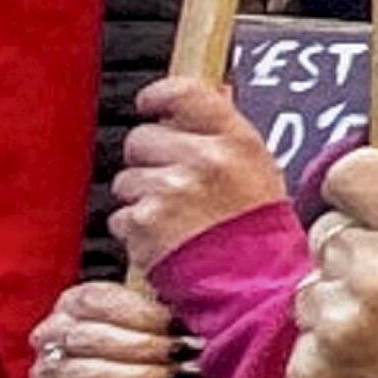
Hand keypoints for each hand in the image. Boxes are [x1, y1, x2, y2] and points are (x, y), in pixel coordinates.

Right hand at [29, 276, 182, 377]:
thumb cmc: (127, 346)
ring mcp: (45, 373)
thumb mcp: (139, 319)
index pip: (97, 299)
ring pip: (88, 374)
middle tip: (184, 354)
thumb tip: (185, 315)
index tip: (176, 323)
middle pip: (92, 338)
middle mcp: (51, 334)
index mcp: (73, 302)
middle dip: (144, 347)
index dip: (139, 312)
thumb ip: (156, 309)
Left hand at [116, 63, 295, 276]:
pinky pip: (120, 216)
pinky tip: (163, 239)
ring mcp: (171, 191)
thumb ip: (224, 131)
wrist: (252, 285)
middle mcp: (203, 160)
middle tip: (171, 183)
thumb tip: (205, 95)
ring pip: (126, 179)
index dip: (159, 97)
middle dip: (148, 160)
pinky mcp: (144, 223)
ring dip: (140, 197)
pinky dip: (134, 230)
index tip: (150, 105)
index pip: (185, 92)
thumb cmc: (257, 231)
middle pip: (142, 137)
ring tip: (172, 217)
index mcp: (235, 141)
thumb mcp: (256, 167)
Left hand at [286, 143, 377, 377]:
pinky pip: (301, 346)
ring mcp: (338, 329)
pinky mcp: (310, 376)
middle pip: (326, 233)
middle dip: (351, 255)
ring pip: (307, 291)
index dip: (357, 189)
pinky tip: (368, 370)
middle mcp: (377, 275)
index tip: (368, 210)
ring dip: (335, 307)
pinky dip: (326, 359)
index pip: (352, 171)